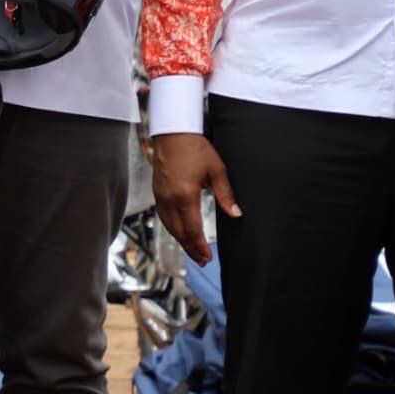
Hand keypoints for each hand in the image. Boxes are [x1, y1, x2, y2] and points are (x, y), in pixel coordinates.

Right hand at [151, 131, 239, 265]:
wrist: (173, 133)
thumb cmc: (196, 148)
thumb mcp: (217, 170)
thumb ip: (226, 194)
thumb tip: (236, 214)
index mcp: (185, 196)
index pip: (192, 229)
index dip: (199, 246)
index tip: (207, 257)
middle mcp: (169, 199)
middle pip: (179, 232)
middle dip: (190, 248)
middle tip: (202, 261)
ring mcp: (161, 196)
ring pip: (169, 226)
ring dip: (180, 240)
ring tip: (192, 250)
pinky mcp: (157, 192)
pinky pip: (163, 216)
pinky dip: (172, 228)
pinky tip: (179, 230)